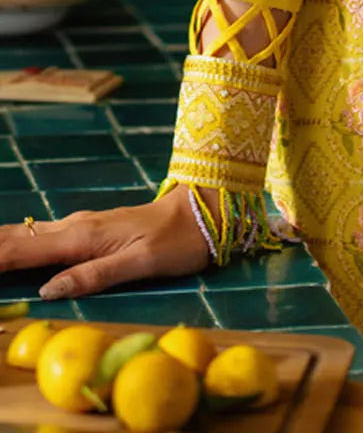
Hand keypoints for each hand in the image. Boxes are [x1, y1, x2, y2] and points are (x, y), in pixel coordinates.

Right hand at [0, 185, 210, 300]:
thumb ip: (93, 276)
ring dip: (1, 246)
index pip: (23, 248)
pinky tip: (9, 252)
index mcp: (83, 236)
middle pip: (18, 238)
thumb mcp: (140, 263)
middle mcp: (75, 227)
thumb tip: (46, 291)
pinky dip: (18, 245)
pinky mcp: (87, 231)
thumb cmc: (176, 240)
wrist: (202, 211)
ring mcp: (80, 227)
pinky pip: (43, 238)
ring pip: (28, 235)